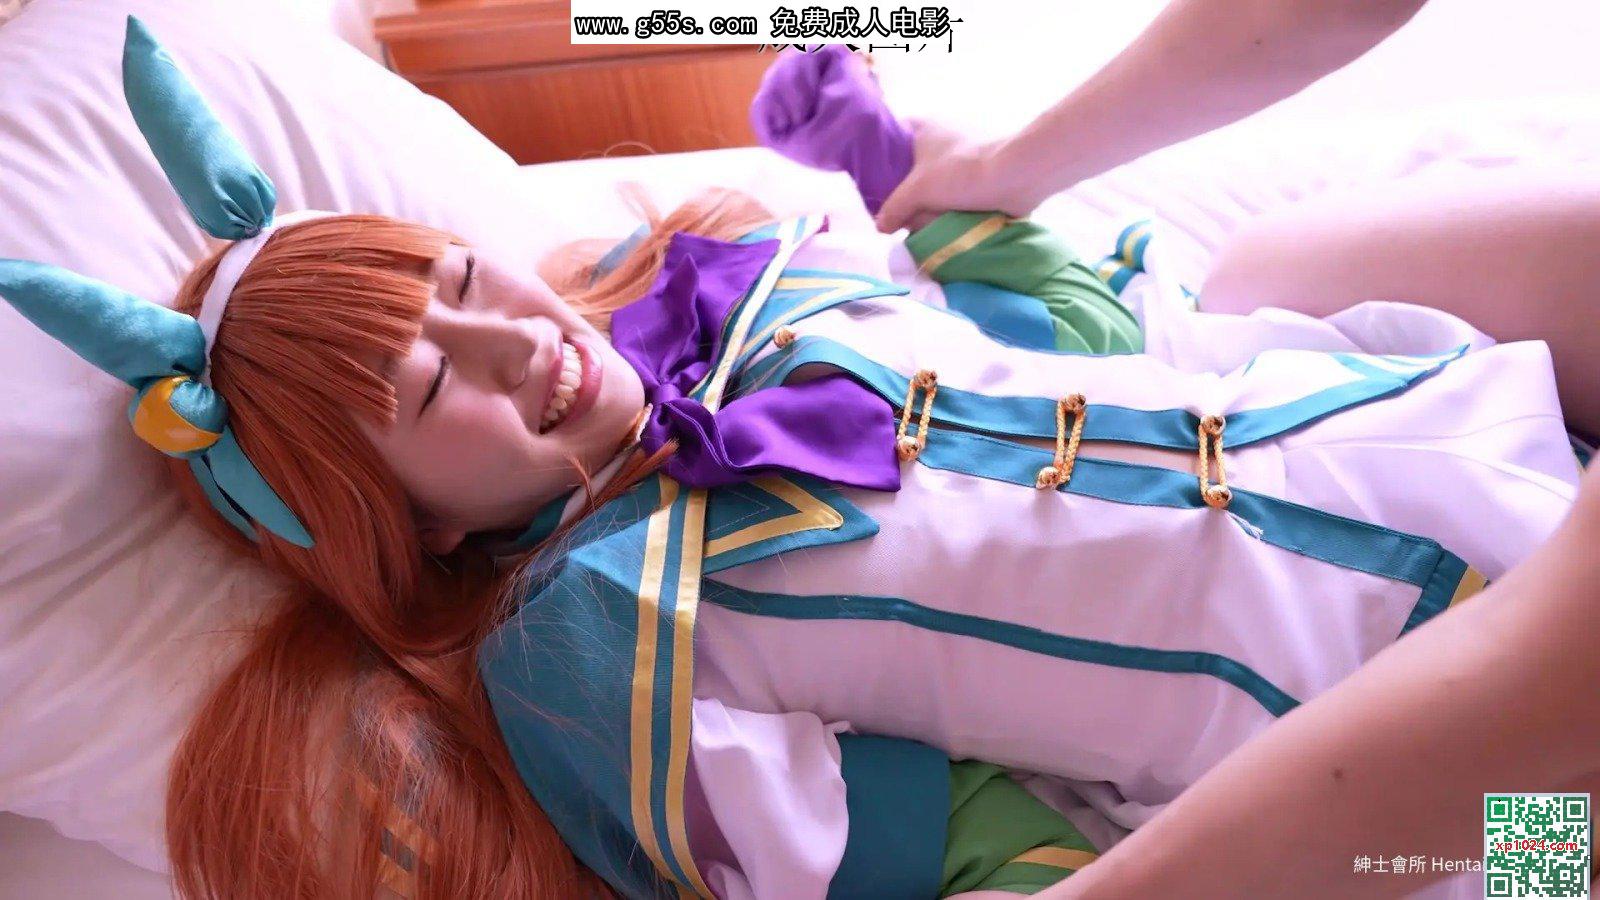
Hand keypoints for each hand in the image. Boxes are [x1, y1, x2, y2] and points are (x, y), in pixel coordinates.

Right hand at [873, 120, 1042, 232]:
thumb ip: (894, 209)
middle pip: (907, 170)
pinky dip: (946, 210)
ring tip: (921, 223)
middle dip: (904, 194)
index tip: (872, 187)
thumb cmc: (961, 172)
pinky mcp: (976, 176)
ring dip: (926, 206)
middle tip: (896, 214)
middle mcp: (939, 138)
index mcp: (921, 127)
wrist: (1015, 177)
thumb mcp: (917, 191)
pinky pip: (950, 196)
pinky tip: (940, 225)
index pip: (887, 139)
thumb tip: (880, 226)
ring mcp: (958, 157)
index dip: (877, 163)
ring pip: (930, 187)